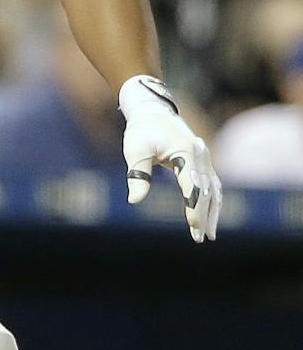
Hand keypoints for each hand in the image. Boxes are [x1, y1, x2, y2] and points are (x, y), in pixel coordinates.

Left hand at [119, 75, 220, 242]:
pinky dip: (212, 201)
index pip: (192, 186)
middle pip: (206, 191)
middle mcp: (200, 155)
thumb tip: (134, 201)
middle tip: (200, 238)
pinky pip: (212, 184)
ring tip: (209, 234)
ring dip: (213, 211)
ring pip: (214, 189)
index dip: (194, 208)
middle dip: (204, 215)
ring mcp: (204, 158)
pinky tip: (210, 216)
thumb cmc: (141, 131)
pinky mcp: (202, 161)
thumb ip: (137, 175)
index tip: (193, 227)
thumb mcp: (135, 150)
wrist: (153, 111)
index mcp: (185, 152)